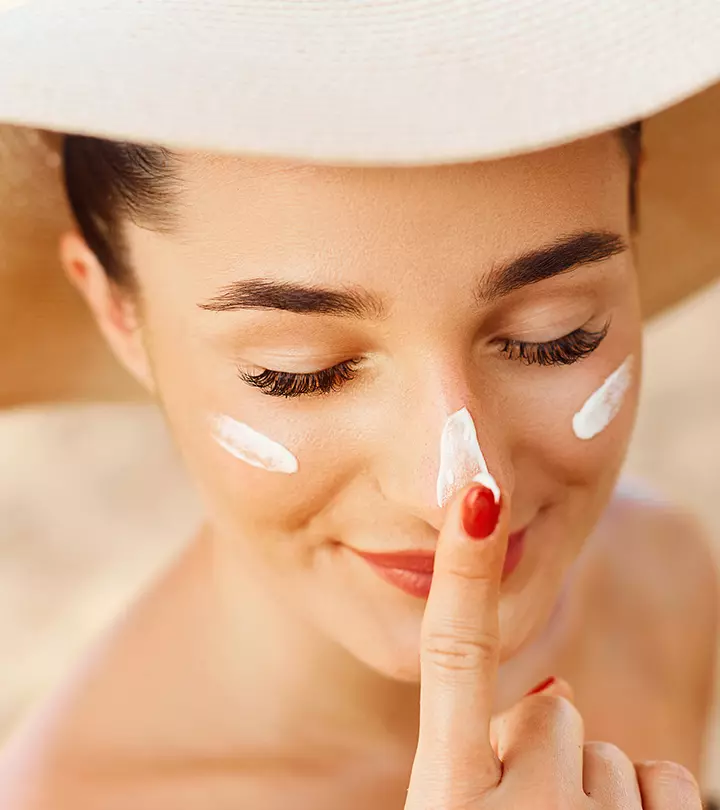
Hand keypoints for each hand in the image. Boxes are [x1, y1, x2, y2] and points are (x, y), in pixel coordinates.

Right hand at [405, 482, 701, 808]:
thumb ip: (474, 750)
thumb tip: (553, 689)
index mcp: (446, 800)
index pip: (454, 655)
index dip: (466, 569)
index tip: (479, 493)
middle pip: (550, 708)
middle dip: (539, 747)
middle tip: (520, 809)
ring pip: (607, 751)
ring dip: (587, 787)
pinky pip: (667, 780)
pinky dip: (644, 809)